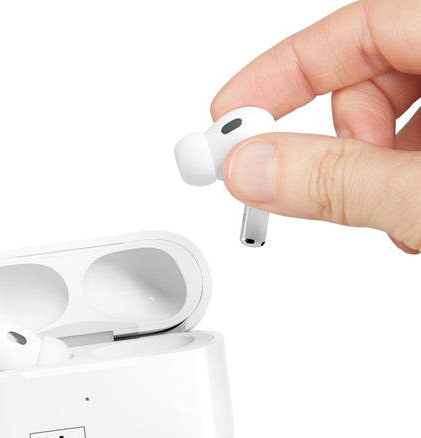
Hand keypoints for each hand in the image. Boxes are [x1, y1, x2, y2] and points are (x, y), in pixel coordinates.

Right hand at [211, 0, 420, 253]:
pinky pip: (418, 144)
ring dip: (368, 167)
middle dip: (338, 135)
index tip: (230, 118)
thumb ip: (340, 180)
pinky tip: (408, 214)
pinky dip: (398, 179)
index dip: (281, 73)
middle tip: (319, 181)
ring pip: (395, 117)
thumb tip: (254, 169)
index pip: (355, 28)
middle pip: (372, 73)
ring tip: (388, 211)